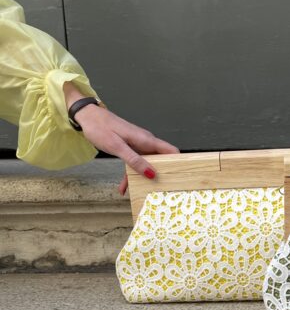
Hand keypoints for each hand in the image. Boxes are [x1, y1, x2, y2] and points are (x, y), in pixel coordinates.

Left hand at [64, 84, 178, 194]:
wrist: (87, 117)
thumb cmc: (101, 128)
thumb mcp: (117, 147)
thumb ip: (134, 160)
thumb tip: (152, 174)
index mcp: (146, 140)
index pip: (170, 151)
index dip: (179, 162)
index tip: (182, 176)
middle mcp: (145, 142)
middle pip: (161, 160)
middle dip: (162, 175)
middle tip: (162, 191)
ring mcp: (138, 145)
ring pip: (147, 164)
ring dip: (143, 177)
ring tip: (139, 192)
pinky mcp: (130, 147)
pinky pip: (135, 163)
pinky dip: (131, 174)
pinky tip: (123, 186)